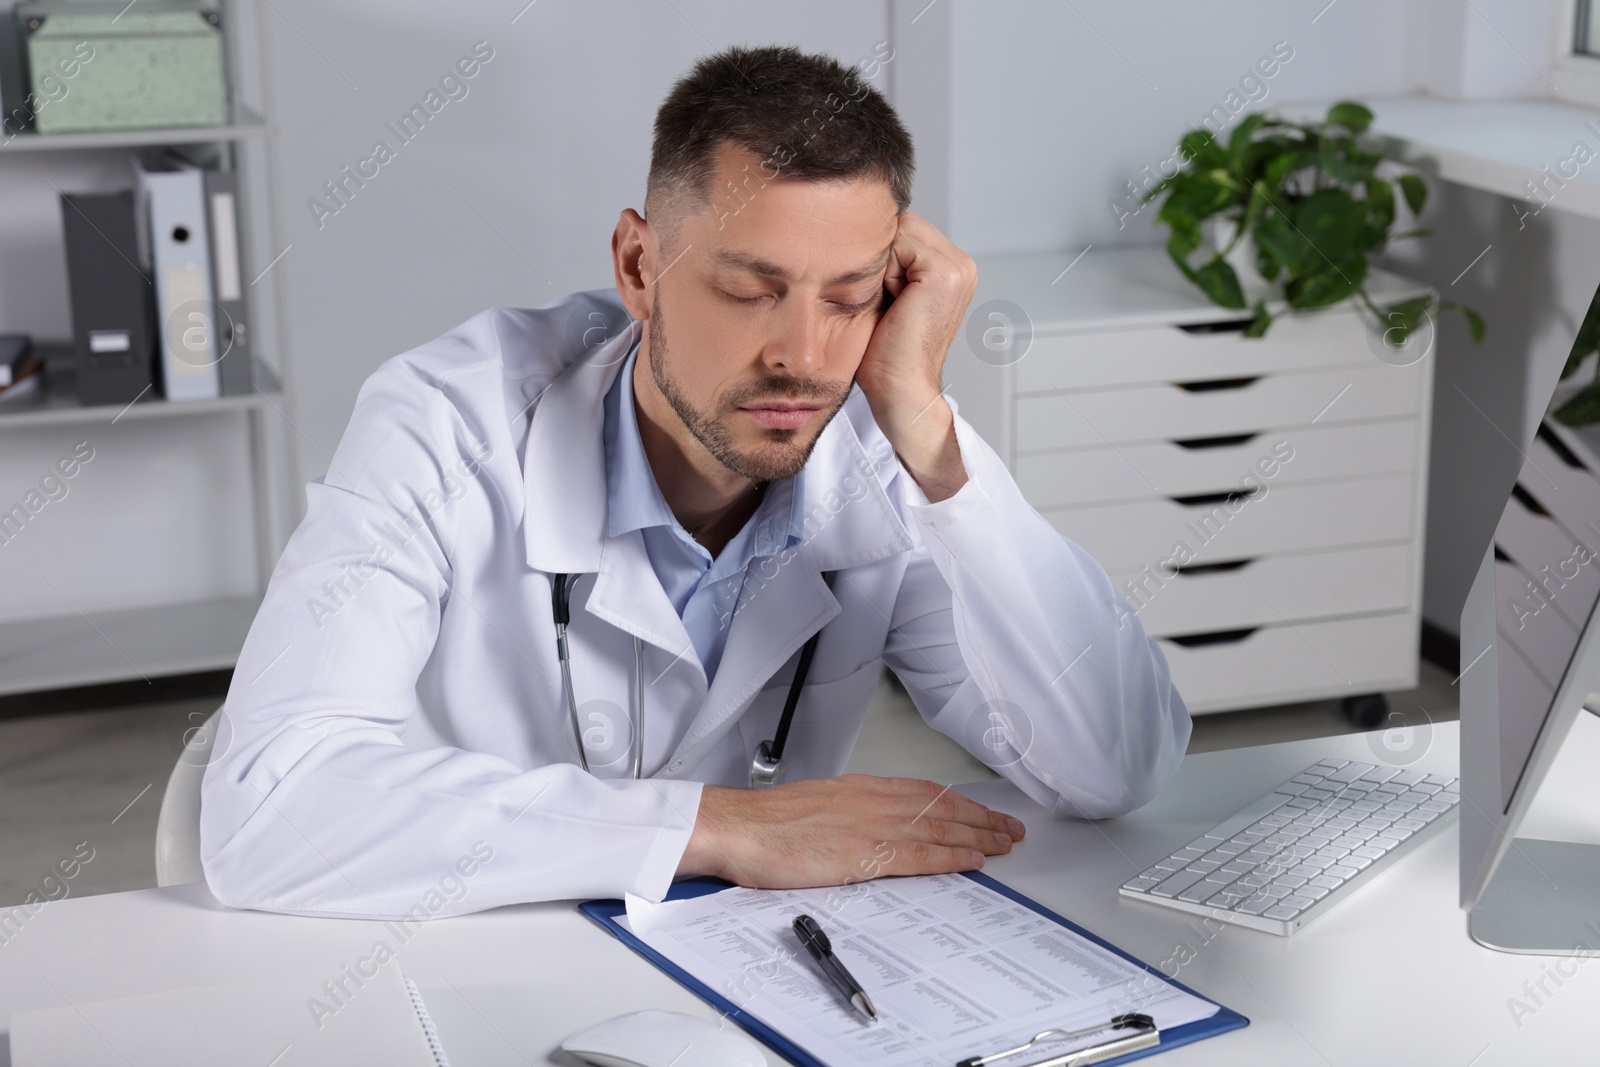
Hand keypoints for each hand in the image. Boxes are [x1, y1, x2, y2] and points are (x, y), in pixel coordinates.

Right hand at [676, 774, 1025, 888]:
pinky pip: (920, 856)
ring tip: (1004, 844)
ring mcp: (871, 826)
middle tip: (1010, 828)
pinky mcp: (864, 854)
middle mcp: (873, 801)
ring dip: (978, 836)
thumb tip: (867, 828)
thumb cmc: (765, 823)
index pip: (924, 793)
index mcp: (861, 789)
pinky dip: (951, 858)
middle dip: (981, 818)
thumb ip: (848, 815)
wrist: (737, 827)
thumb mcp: (816, 808)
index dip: (959, 803)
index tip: (981, 812)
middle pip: (941, 808)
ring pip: (939, 829)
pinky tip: (973, 861)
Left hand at [854, 212, 977, 502]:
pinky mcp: (944, 273)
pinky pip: (898, 245)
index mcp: (951, 268)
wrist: (898, 391)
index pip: (903, 229)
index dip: (878, 255)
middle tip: (882, 300)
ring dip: (880, 264)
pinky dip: (883, 271)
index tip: (878, 294)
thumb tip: (856, 228)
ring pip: (898, 231)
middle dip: (880, 257)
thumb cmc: (885, 354)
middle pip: (900, 224)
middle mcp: (961, 264)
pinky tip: (889, 303)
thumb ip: (886, 262)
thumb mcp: (885, 296)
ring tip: (887, 303)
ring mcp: (958, 267)